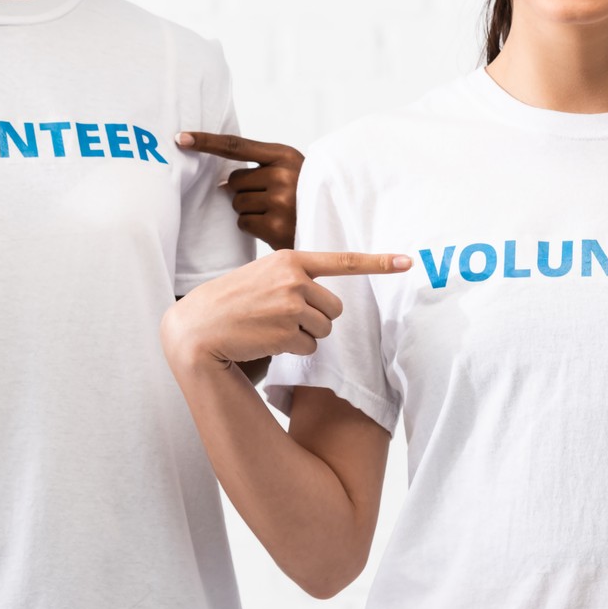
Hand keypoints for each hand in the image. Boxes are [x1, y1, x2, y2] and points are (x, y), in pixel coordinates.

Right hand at [162, 249, 411, 370]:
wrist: (199, 326)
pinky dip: (293, 350)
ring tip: (272, 328)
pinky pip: (310, 348)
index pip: (343, 260)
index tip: (407, 261)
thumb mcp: (263, 275)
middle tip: (283, 318)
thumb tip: (328, 301)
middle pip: (335, 308)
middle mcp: (295, 278)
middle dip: (317, 319)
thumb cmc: (232, 301)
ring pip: (324, 330)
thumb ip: (295, 277)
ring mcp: (291, 305)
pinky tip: (267, 340)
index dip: (379, 262)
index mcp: (291, 258)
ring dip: (305, 336)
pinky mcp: (287, 331)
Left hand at [176, 131, 303, 250]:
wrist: (337, 220)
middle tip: (269, 198)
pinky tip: (274, 226)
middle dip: (243, 191)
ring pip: (237, 204)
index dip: (206, 141)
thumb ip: (259, 168)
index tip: (180, 138)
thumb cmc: (305, 193)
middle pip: (234, 181)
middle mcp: (282, 175)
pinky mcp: (276, 226)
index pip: (236, 146)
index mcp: (284, 155)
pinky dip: (254, 227)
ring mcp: (280, 201)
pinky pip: (244, 223)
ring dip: (249, 210)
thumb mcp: (290, 169)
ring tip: (275, 212)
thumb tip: (221, 184)